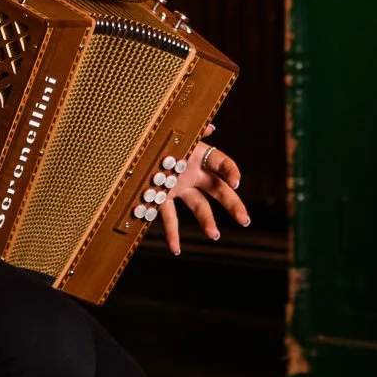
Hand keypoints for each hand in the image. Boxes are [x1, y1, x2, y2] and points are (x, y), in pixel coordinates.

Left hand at [160, 126, 248, 256]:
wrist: (131, 151)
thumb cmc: (156, 138)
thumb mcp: (175, 133)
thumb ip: (194, 131)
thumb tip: (211, 126)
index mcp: (199, 156)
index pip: (223, 164)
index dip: (231, 172)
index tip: (235, 183)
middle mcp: (193, 174)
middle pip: (219, 190)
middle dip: (233, 205)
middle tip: (245, 220)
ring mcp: (180, 188)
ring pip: (199, 206)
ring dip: (208, 221)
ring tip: (215, 236)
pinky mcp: (164, 199)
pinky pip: (171, 218)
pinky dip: (172, 234)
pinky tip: (176, 249)